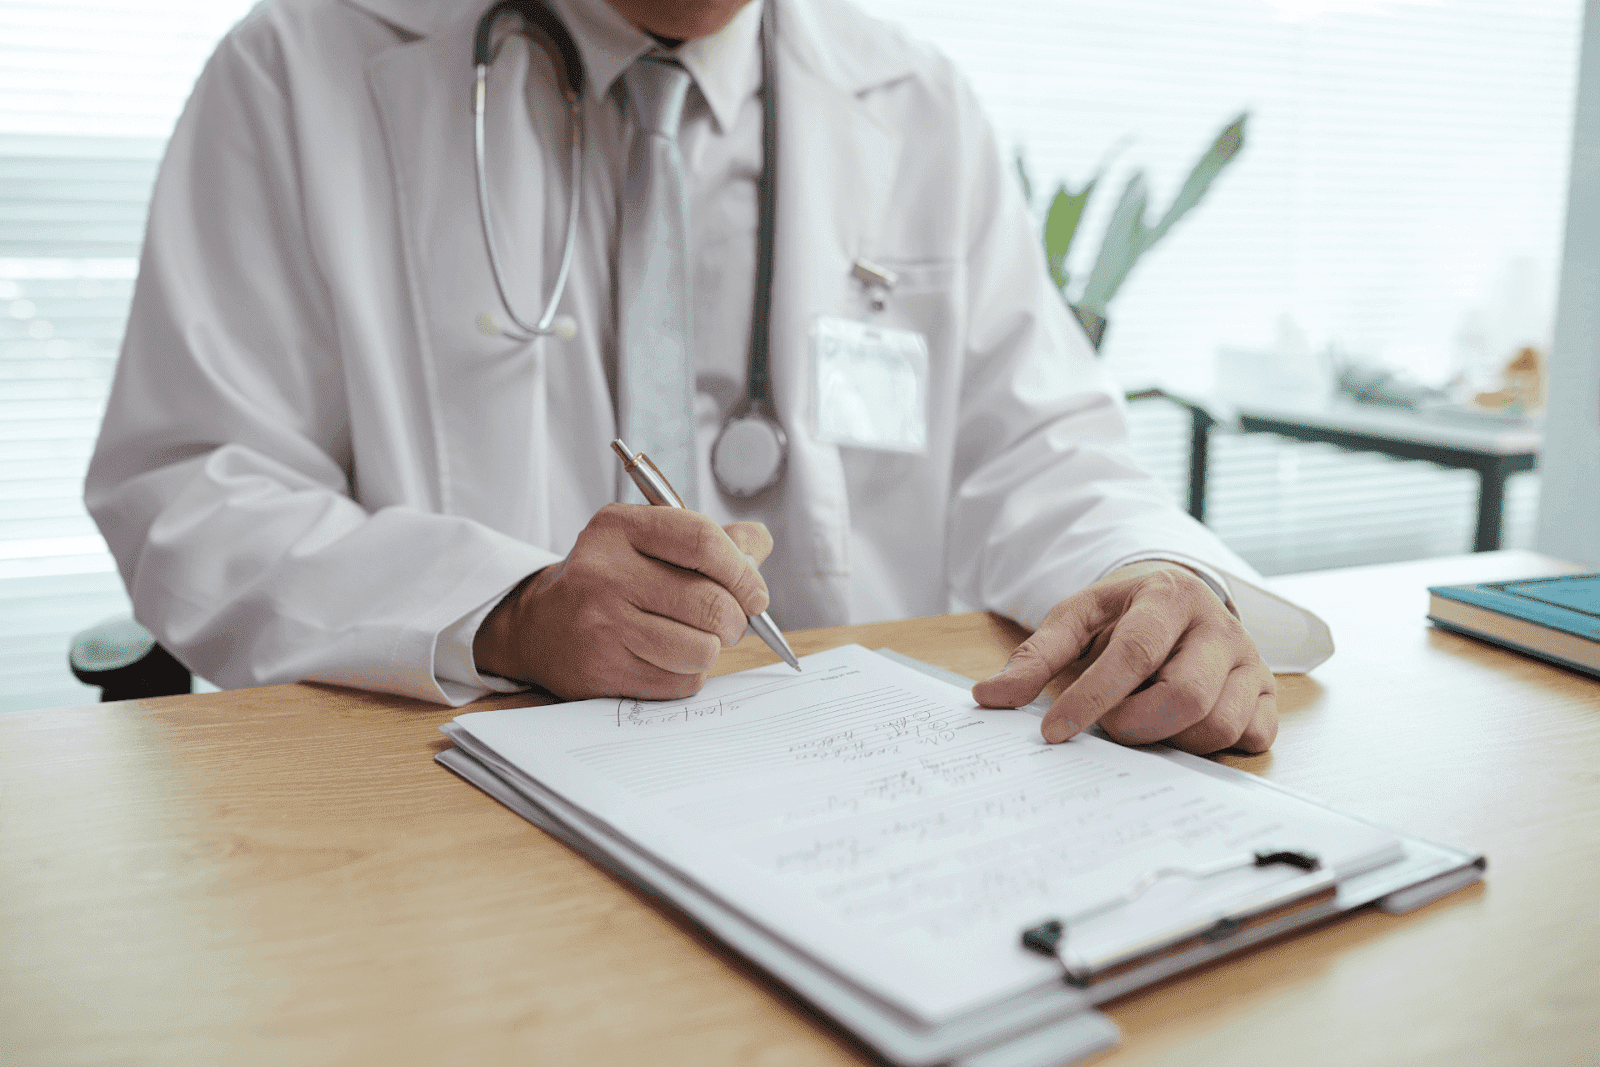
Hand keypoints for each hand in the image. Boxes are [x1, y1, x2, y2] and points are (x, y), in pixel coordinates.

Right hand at [474, 505, 773, 700]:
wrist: (540, 626)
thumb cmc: (610, 580)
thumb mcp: (646, 542)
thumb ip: (708, 539)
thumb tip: (758, 545)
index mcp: (619, 528)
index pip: (702, 540)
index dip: (743, 571)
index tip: (755, 592)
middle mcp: (604, 572)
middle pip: (709, 602)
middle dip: (736, 619)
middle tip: (729, 622)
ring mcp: (601, 624)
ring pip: (701, 649)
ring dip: (711, 650)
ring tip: (695, 640)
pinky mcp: (602, 671)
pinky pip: (680, 682)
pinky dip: (688, 675)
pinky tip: (667, 659)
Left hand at [970, 561, 1276, 753]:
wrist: (1180, 602)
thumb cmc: (1124, 615)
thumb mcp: (1076, 619)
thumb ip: (1035, 657)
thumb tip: (989, 697)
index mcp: (1168, 597)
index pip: (1132, 655)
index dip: (1091, 699)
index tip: (1053, 732)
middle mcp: (1219, 627)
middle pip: (1184, 697)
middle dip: (1135, 725)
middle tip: (1109, 725)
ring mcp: (1251, 661)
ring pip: (1219, 725)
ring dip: (1170, 738)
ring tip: (1146, 717)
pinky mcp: (1270, 694)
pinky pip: (1252, 739)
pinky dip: (1212, 747)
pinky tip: (1182, 727)